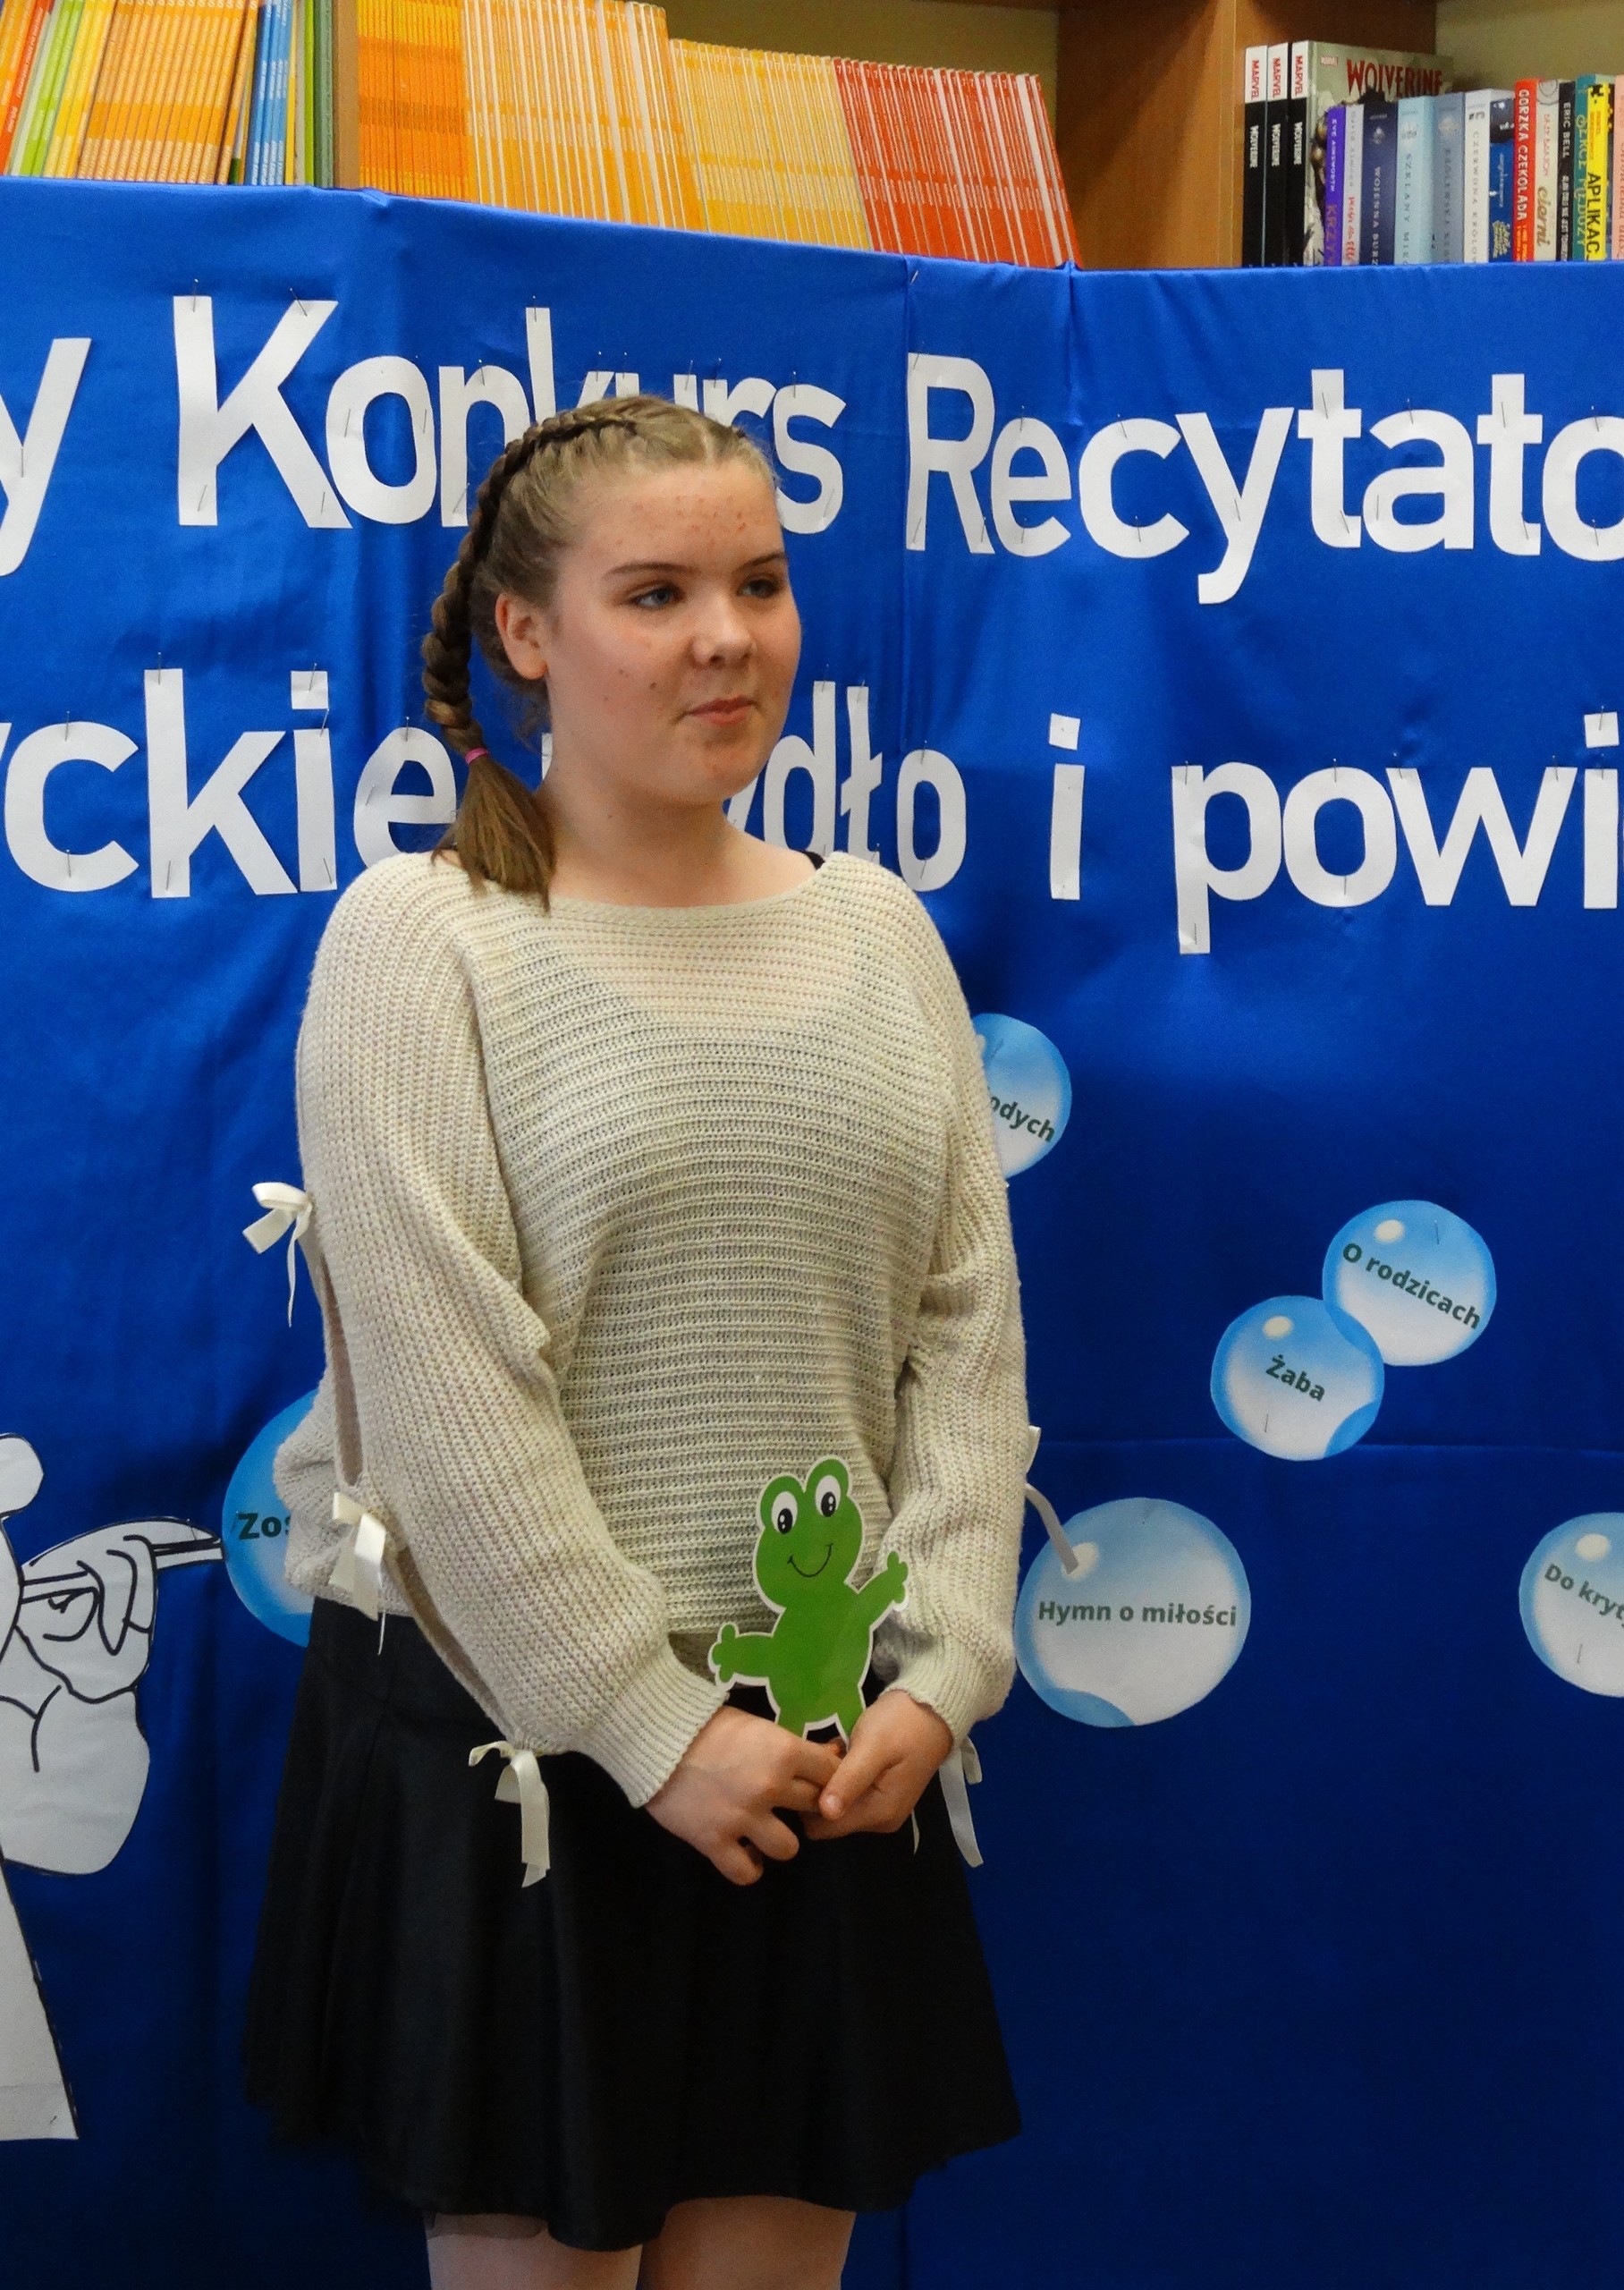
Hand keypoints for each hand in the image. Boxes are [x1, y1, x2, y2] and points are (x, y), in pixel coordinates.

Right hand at [647, 1706, 841, 1885]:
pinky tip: (744, 1854)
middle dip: (807, 1807)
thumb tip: (826, 1756)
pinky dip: (748, 1866)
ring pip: (789, 1848)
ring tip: (765, 1831)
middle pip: (814, 1809)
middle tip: (790, 1804)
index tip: (820, 1781)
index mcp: (784, 1751)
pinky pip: (746, 1873)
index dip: (830, 1779)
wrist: (656, 1737)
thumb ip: (786, 1746)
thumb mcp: (755, 1724)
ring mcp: (743, 1818)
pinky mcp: (714, 1841)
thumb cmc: (706, 1723)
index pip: (832, 1774)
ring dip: (779, 1840)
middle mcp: (770, 1787)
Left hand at [802, 1690, 951, 1840]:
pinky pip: (850, 1795)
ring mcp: (882, 1811)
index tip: (812, 1769)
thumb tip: (826, 1812)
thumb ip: (850, 1780)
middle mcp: (880, 1821)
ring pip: (837, 1805)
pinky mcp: (881, 1797)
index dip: (808, 1801)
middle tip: (828, 1751)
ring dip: (831, 1779)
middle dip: (820, 1788)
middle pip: (829, 1818)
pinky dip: (842, 1776)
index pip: (823, 1828)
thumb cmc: (902, 1724)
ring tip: (838, 1748)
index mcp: (879, 1813)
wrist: (934, 1709)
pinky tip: (846, 1752)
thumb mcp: (873, 1746)